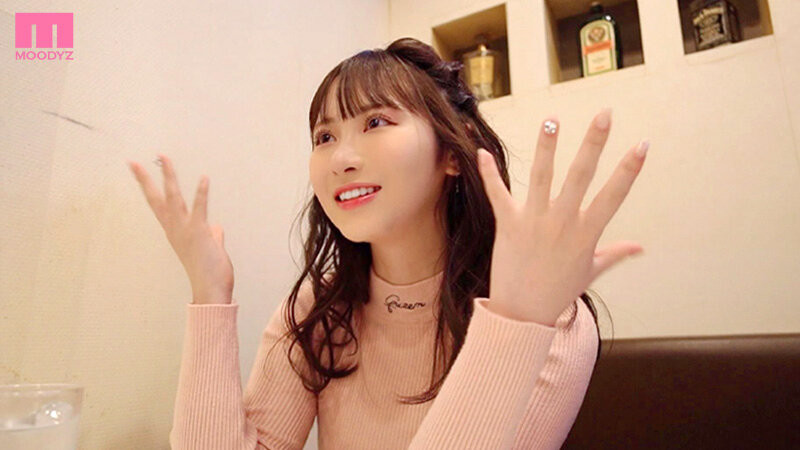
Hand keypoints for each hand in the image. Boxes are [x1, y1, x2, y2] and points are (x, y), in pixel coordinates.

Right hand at [127, 154, 233, 304]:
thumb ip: (212, 236)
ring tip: (164, 159)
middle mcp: (175, 229)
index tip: (138, 172)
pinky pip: (199, 209)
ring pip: (173, 198)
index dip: (148, 188)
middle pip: (156, 200)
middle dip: (145, 180)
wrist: (211, 290)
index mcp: (175, 232)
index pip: (158, 205)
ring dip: (169, 178)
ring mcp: (185, 230)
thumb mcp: (210, 249)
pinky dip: (201, 193)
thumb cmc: (210, 273)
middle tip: (134, 163)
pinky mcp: (199, 232)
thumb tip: (217, 228)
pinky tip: (204, 178)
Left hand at [476, 108, 646, 325]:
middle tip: (604, 114)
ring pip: (542, 177)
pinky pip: (498, 195)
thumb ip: (614, 253)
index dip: (629, 170)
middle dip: (594, 144)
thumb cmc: (559, 292)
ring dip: (547, 147)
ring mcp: (534, 222)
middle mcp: (562, 223)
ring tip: (551, 120)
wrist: (522, 315)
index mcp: (586, 233)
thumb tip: (640, 247)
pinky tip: (481, 152)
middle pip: (581, 176)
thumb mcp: (590, 271)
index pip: (614, 195)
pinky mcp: (508, 225)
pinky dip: (489, 175)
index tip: (643, 144)